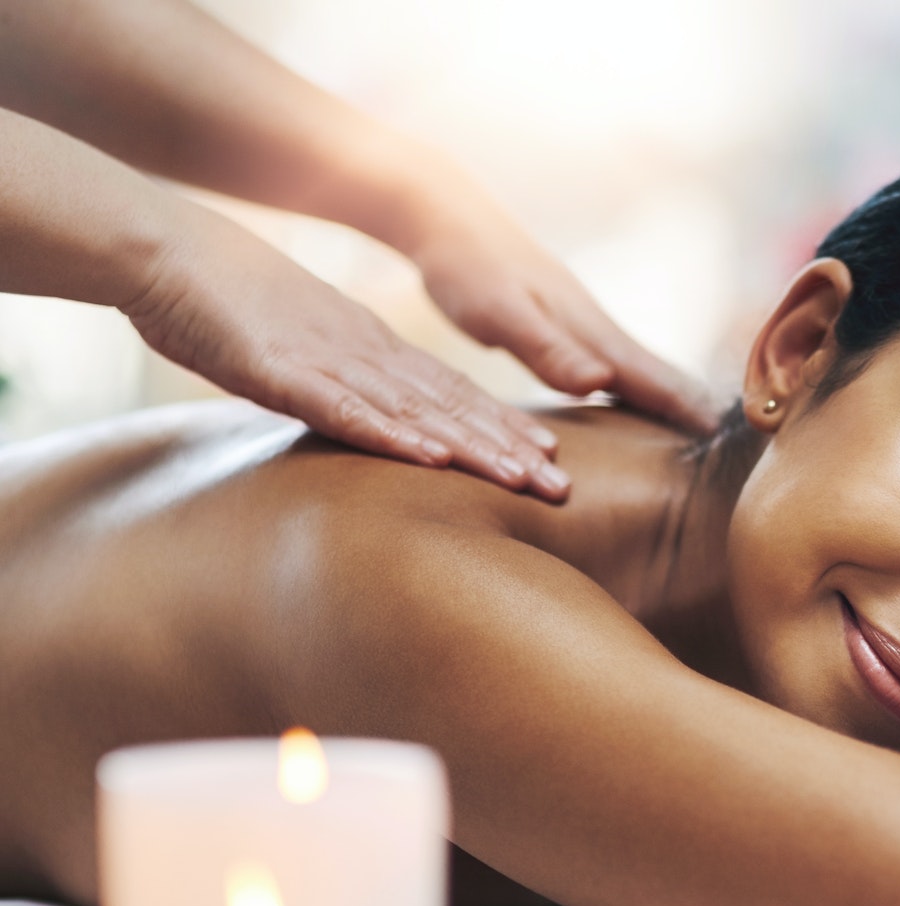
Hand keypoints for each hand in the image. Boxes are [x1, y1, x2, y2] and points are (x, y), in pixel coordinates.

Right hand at [123, 204, 573, 498]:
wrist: (162, 247)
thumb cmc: (221, 299)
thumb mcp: (295, 344)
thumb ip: (334, 377)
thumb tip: (363, 415)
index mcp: (368, 346)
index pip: (449, 393)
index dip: (500, 426)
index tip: (549, 459)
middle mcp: (363, 354)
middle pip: (448, 407)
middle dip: (507, 449)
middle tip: (561, 488)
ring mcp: (327, 361)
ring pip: (413, 411)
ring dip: (470, 449)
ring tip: (521, 480)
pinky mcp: (282, 371)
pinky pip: (344, 408)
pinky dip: (390, 435)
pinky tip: (431, 459)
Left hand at [399, 186, 720, 433]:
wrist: (446, 215)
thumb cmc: (466, 267)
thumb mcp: (500, 314)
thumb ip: (547, 349)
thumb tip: (600, 384)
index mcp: (590, 332)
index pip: (655, 379)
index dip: (693, 412)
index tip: (739, 441)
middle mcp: (596, 329)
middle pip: (660, 376)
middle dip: (698, 410)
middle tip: (748, 446)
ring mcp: (582, 326)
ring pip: (640, 370)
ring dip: (673, 400)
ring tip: (702, 433)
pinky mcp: (565, 327)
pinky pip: (615, 365)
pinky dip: (639, 387)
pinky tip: (637, 401)